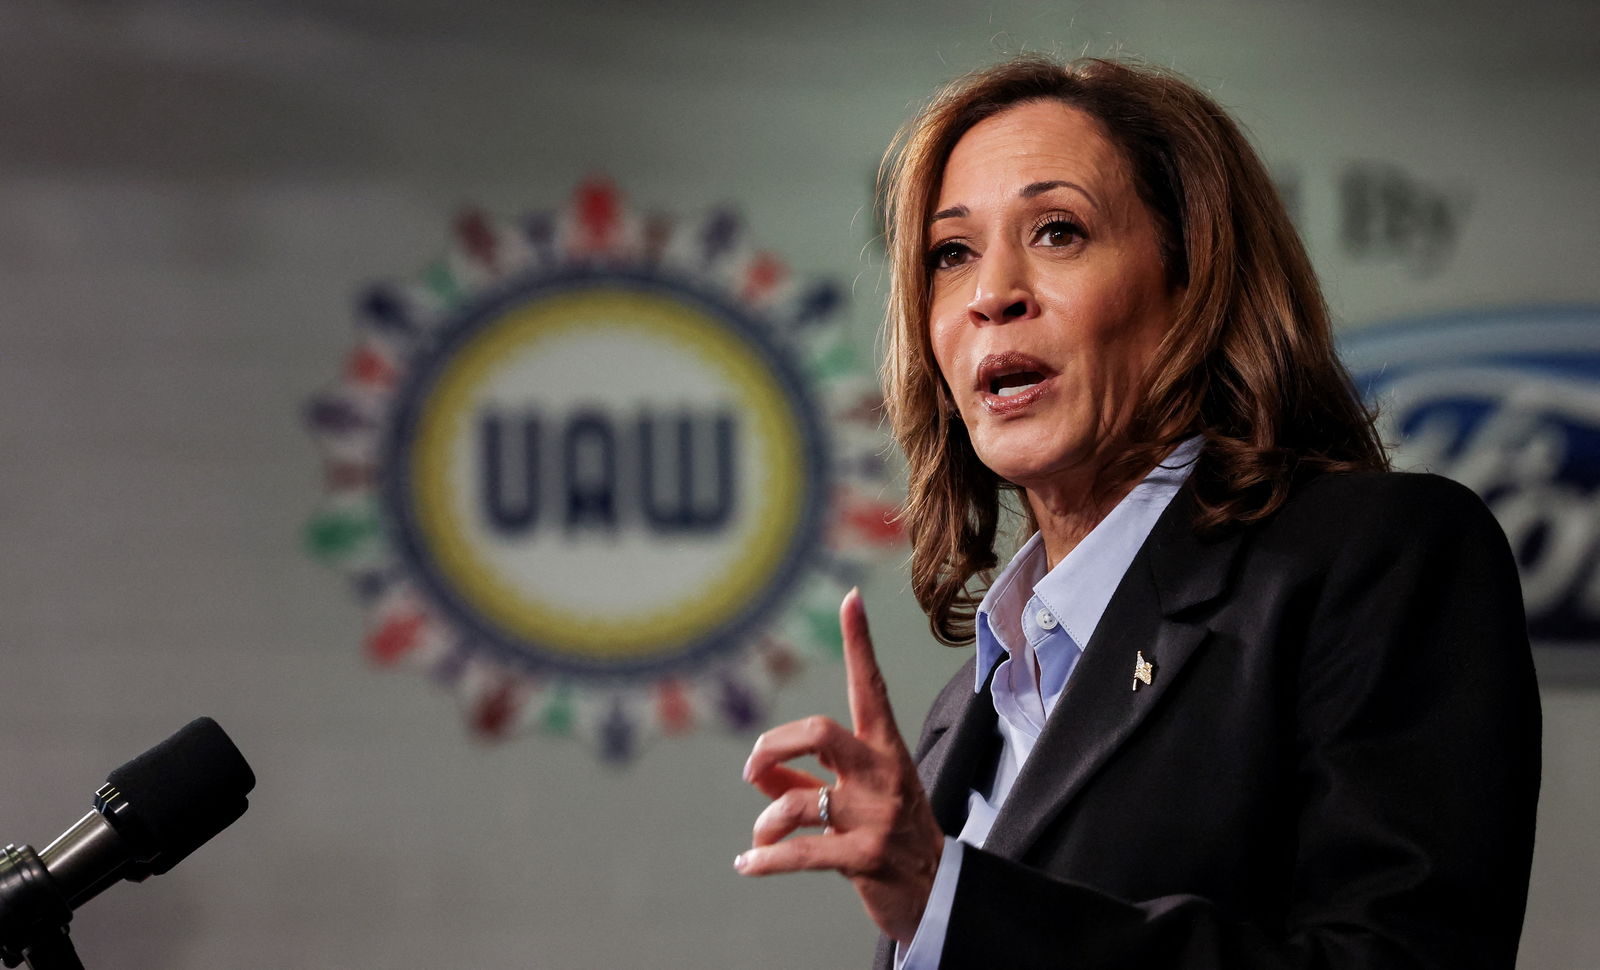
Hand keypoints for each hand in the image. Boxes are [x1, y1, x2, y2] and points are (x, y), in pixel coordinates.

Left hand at [736, 588, 943, 942]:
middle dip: (774, 745)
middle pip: (821, 732)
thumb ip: (802, 781)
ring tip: (761, 838)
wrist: (938, 894)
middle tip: (754, 766)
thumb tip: (756, 772)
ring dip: (767, 820)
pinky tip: (747, 864)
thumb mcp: (852, 801)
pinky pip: (801, 852)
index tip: (851, 599)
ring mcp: (877, 815)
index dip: (859, 643)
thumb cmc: (889, 837)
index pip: (871, 687)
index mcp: (885, 750)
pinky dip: (765, 860)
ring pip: (801, 801)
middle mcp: (883, 774)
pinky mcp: (867, 856)